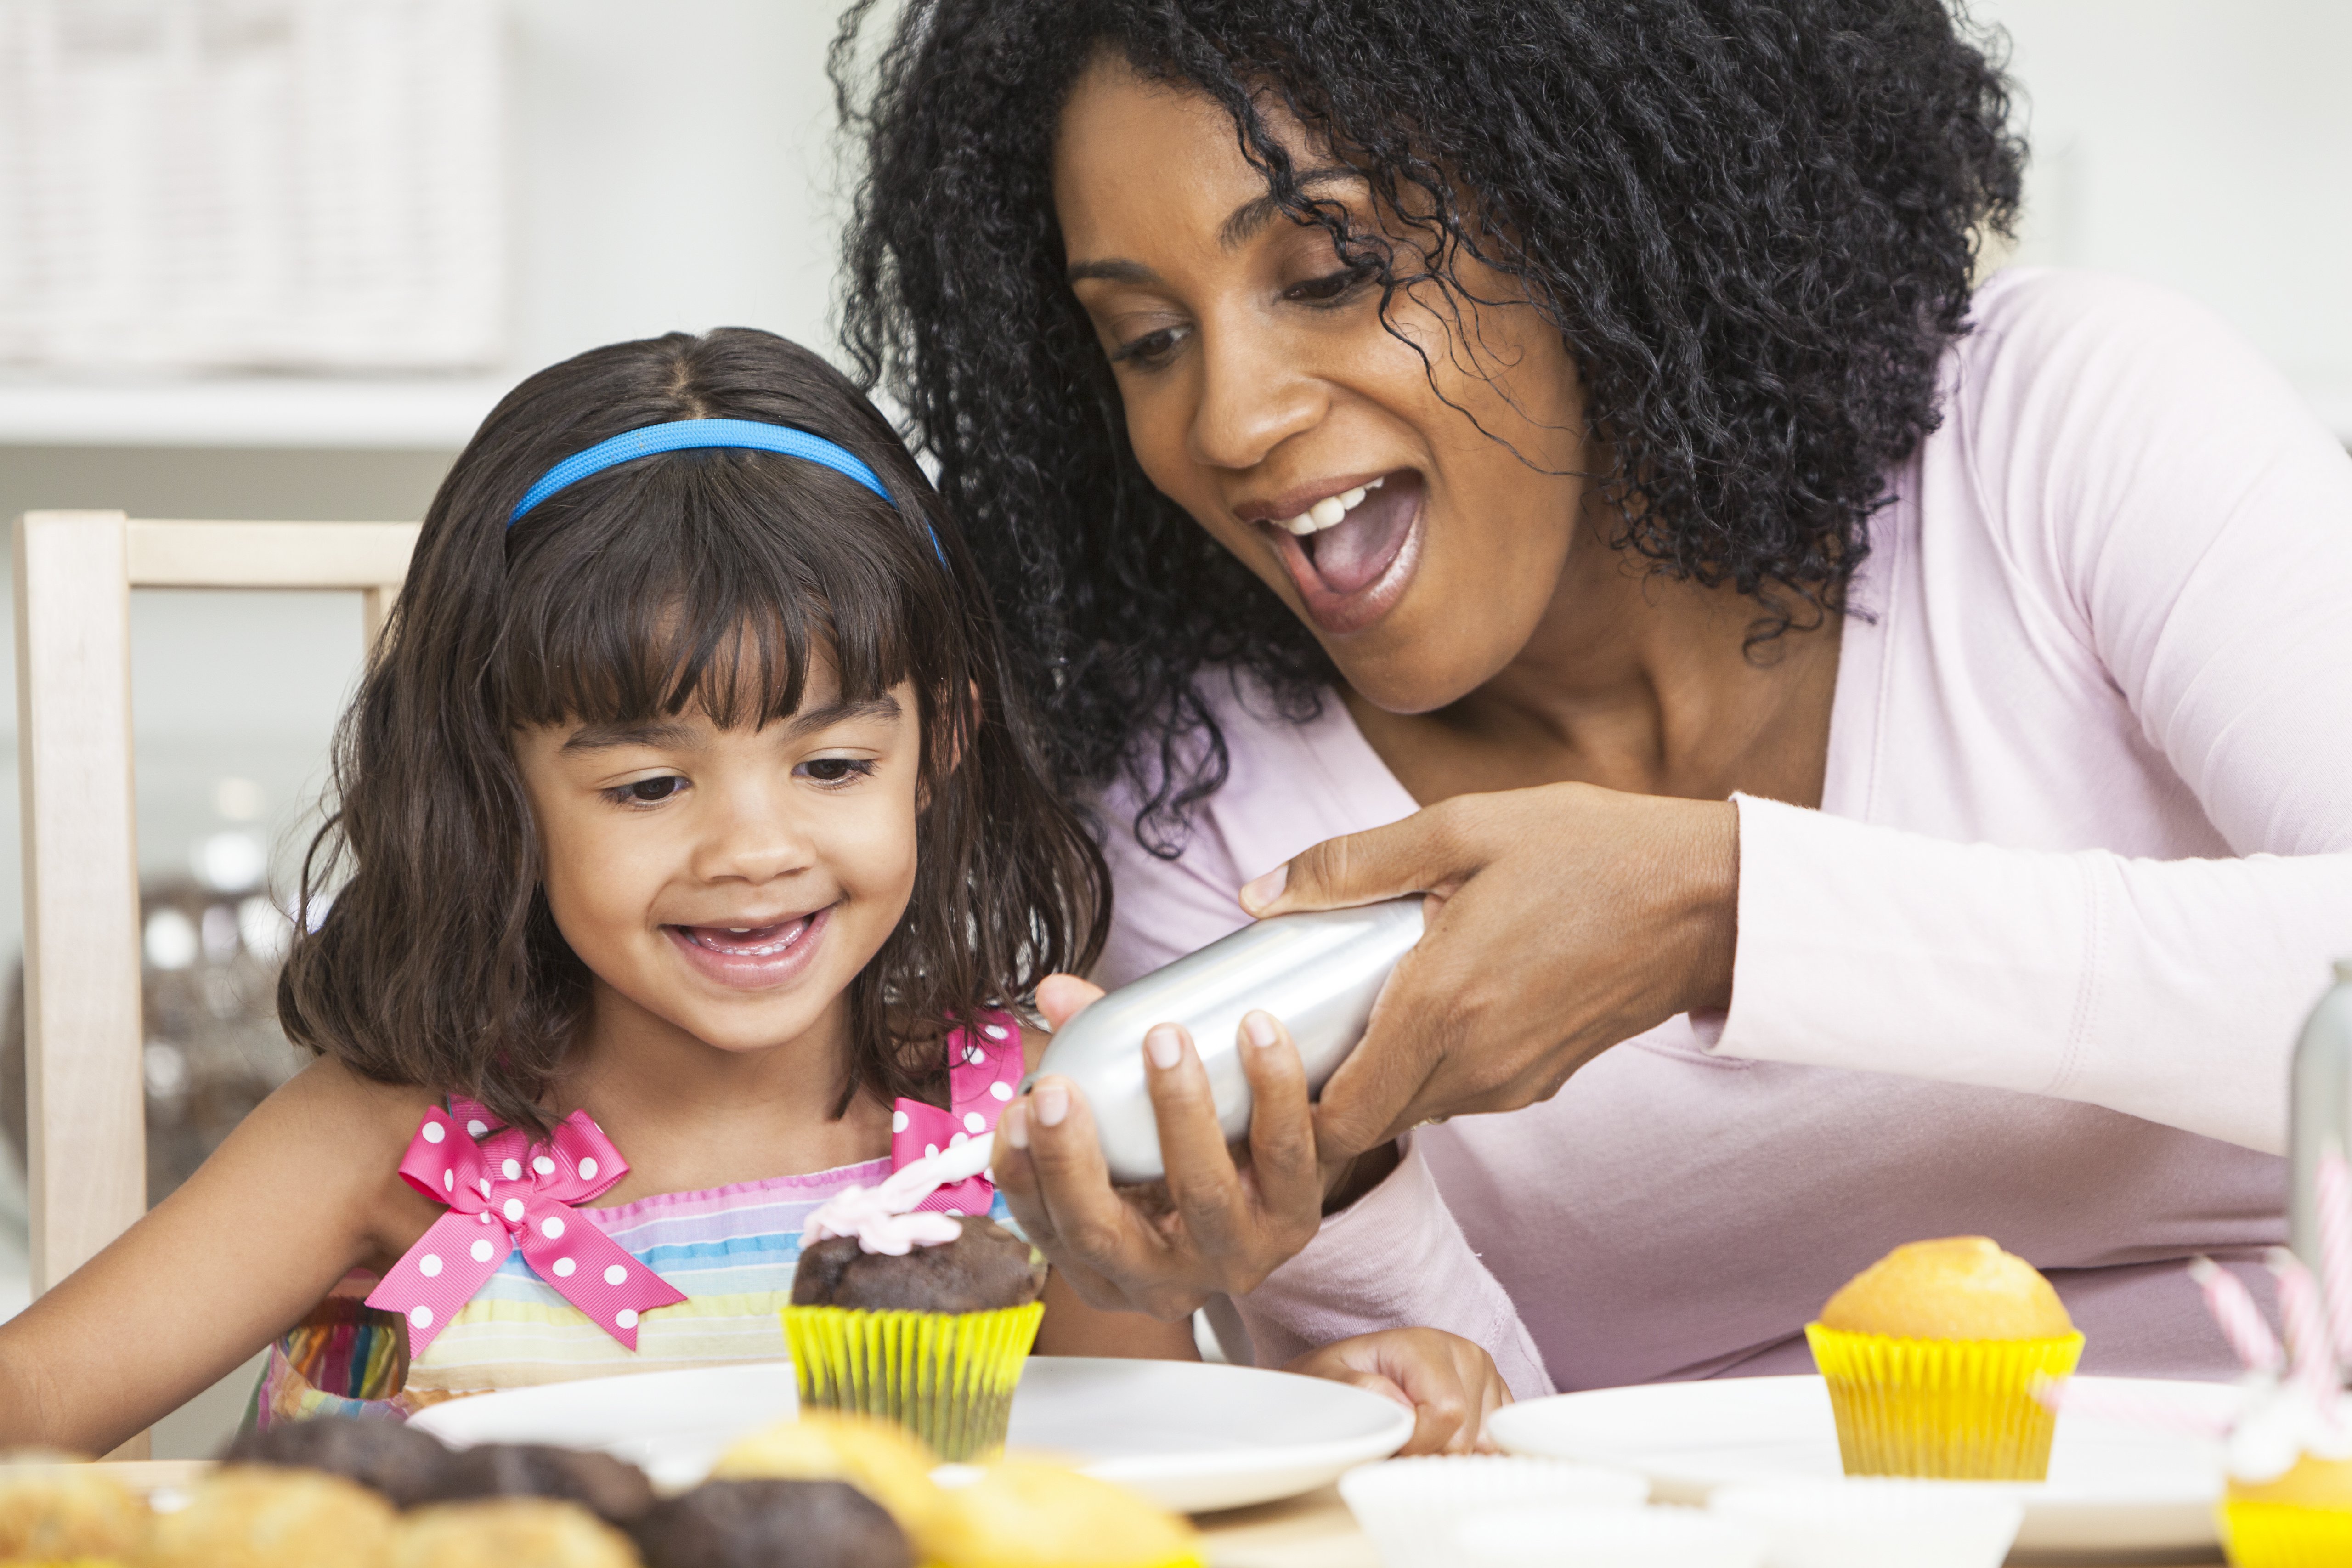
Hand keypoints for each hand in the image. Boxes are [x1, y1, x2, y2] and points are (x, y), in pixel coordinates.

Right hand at [993, 979, 1333, 1318]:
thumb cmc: (1178, 1157)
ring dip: (1178, 1111)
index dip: (1021, 1176)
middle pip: (1102, 1233)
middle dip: (1070, 1160)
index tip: (1013, 1108)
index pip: (1046, 1231)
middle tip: (1056, 1087)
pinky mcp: (1296, 1223)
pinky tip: (1260, 1036)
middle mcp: (1161, 1280)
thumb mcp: (1123, 1129)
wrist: (1275, 1189)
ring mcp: (1231, 1256)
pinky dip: (1274, 1094)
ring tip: (1164, 1037)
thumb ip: (1088, 1055)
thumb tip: (1057, 992)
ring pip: (1201, 1194)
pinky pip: (1287, 1160)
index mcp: (1102, 1265)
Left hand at [1241, 782, 1737, 1160]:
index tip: (1259, 1062)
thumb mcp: (1462, 827)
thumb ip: (1351, 863)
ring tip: (1350, 1009)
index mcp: (1444, 1007)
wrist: (1708, 900)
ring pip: (1413, 1110)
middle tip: (1289, 1030)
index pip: (1340, 1116)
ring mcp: (1514, 1082)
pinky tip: (1421, 1005)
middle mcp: (1477, 1064)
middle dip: (1320, 1094)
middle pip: (1368, 1123)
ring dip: (1376, 1077)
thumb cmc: (1590, 852)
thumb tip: (1256, 893)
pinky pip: (1458, 1093)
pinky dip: (1425, 1067)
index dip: (1287, 1109)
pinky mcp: (1541, 1081)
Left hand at [1285, 1329, 1509, 1454]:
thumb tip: (1402, 1408)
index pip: (1446, 1413)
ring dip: (1449, 1456)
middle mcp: (1464, 1353)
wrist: (1351, 1372)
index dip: (1416, 1445)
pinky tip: (1442, 1442)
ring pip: (1485, 1446)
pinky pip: (1499, 1442)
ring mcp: (1486, 1374)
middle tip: (1399, 1445)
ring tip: (1419, 1439)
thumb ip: (1357, 1389)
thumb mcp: (1326, 1379)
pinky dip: (1472, 1454)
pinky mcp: (1497, 1395)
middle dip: (1429, 1454)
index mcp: (1424, 1344)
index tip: (1389, 1445)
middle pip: (1465, 1437)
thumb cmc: (1339, 1381)